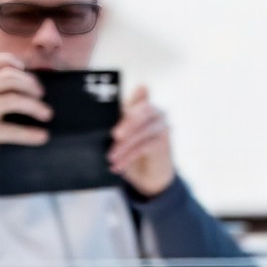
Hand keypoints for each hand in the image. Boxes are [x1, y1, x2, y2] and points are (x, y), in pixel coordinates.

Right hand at [0, 53, 51, 169]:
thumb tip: (34, 83)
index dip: (7, 60)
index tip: (23, 67)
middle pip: (6, 78)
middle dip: (29, 83)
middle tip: (41, 94)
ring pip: (12, 99)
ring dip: (34, 105)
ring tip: (47, 114)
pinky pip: (12, 129)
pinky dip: (30, 133)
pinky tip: (43, 136)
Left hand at [109, 82, 175, 201]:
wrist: (148, 174)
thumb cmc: (131, 152)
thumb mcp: (121, 137)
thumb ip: (117, 125)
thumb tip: (103, 125)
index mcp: (144, 105)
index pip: (141, 93)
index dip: (137, 93)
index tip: (134, 92)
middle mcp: (157, 112)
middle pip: (144, 110)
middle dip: (128, 122)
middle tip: (115, 135)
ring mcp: (163, 126)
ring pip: (143, 131)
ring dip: (125, 146)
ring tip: (111, 157)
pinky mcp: (164, 143)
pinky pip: (144, 147)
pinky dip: (129, 157)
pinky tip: (118, 165)